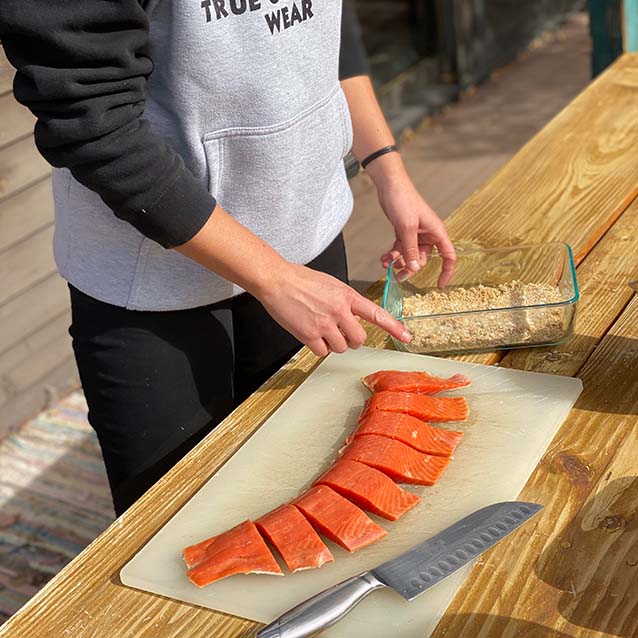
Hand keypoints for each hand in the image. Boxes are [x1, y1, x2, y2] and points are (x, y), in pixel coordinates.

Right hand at [259, 263, 411, 356]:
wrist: (277, 280)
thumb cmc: (301, 280)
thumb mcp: (331, 285)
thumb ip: (345, 301)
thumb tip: (353, 317)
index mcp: (347, 296)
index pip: (377, 313)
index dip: (394, 327)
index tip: (407, 336)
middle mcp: (339, 310)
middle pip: (359, 338)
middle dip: (352, 340)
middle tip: (342, 333)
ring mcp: (325, 324)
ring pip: (341, 348)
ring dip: (334, 344)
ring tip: (321, 330)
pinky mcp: (309, 335)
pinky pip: (323, 352)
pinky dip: (318, 347)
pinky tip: (310, 334)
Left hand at [375, 169, 455, 287]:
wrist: (390, 185)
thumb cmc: (403, 200)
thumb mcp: (406, 228)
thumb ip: (410, 250)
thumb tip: (414, 269)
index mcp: (436, 232)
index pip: (448, 256)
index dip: (446, 271)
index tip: (439, 285)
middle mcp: (428, 235)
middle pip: (423, 259)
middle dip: (410, 268)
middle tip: (397, 276)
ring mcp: (416, 234)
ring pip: (410, 255)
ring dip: (399, 261)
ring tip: (386, 263)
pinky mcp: (404, 232)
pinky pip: (401, 249)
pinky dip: (393, 254)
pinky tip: (384, 258)